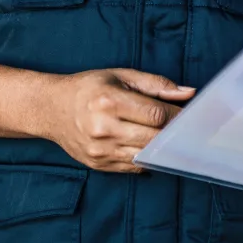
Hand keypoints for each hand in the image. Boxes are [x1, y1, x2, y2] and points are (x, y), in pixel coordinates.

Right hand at [41, 68, 193, 172]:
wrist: (51, 109)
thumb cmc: (89, 88)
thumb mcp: (121, 76)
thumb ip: (157, 84)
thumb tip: (188, 93)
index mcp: (109, 102)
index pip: (157, 115)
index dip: (178, 116)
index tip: (191, 115)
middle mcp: (103, 129)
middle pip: (154, 138)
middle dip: (174, 133)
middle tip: (187, 128)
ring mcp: (99, 150)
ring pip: (145, 155)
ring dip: (161, 148)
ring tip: (170, 137)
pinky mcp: (98, 165)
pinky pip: (133, 166)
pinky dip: (146, 158)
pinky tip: (151, 147)